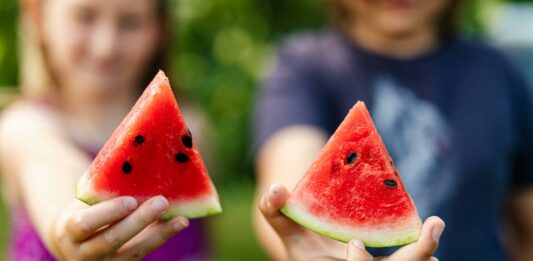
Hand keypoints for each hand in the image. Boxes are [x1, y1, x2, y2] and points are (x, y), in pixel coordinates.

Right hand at [52, 196, 188, 260]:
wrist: (73, 240)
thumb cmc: (83, 210)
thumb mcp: (85, 201)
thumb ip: (102, 190)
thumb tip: (137, 159)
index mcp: (69, 231)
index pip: (85, 224)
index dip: (109, 213)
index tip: (131, 200)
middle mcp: (84, 253)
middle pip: (113, 239)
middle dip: (140, 221)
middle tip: (162, 202)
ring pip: (134, 252)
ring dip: (159, 234)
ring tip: (181, 220)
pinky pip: (144, 253)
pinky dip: (161, 238)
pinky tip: (178, 224)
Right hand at [259, 183, 444, 260]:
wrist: (320, 255)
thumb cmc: (304, 245)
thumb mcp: (287, 231)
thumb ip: (274, 211)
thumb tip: (276, 188)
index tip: (353, 243)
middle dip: (413, 256)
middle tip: (431, 231)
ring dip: (422, 253)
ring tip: (433, 227)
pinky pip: (411, 259)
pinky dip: (421, 248)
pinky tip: (429, 229)